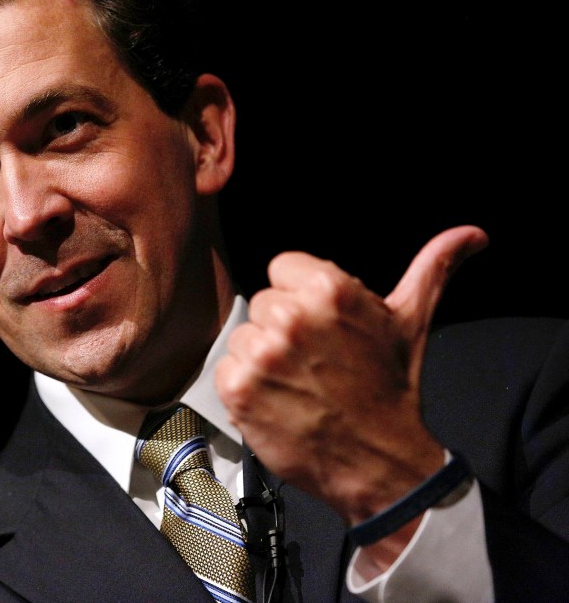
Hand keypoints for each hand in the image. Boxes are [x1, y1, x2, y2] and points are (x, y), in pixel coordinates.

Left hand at [215, 226, 488, 532]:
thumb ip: (434, 268)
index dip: (300, 296)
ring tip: (298, 382)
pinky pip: (225, 369)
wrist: (380, 463)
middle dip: (283, 329)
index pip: (282, 268)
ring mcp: (263, 355)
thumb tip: (472, 234)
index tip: (322, 327)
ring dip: (262, 359)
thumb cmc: (391, 390)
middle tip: (315, 361)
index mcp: (329, 290)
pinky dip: (244, 387)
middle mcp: (292, 317)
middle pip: (262, 303)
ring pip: (243, 337)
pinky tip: (277, 400)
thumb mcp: (411, 321)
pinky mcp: (239, 389)